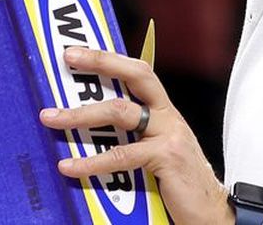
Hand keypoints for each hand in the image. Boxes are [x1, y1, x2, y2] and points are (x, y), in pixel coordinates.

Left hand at [38, 46, 233, 224]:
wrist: (211, 212)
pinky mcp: (167, 157)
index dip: (109, 58)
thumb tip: (87, 125)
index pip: (138, 72)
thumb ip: (131, 135)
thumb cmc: (178, 182)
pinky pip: (122, 156)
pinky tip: (70, 166)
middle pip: (135, 76)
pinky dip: (91, 162)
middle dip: (100, 62)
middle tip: (69, 59)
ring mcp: (169, 134)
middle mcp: (169, 116)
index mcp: (164, 111)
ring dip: (80, 115)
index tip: (77, 52)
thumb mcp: (154, 149)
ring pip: (120, 112)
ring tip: (51, 118)